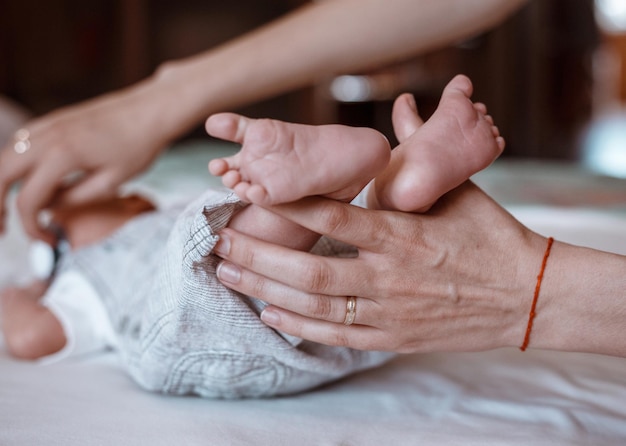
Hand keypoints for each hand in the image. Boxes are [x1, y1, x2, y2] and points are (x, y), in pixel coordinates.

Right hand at [0, 85, 170, 241]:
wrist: (151, 110)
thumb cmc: (138, 146)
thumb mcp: (111, 182)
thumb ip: (74, 199)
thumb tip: (47, 208)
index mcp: (61, 155)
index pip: (28, 200)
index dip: (31, 227)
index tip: (46, 241)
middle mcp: (46, 136)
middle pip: (0, 174)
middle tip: (1, 230)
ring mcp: (47, 124)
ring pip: (5, 156)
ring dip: (0, 183)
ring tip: (7, 210)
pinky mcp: (52, 120)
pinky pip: (20, 143)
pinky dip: (13, 164)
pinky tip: (25, 181)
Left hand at [214, 181, 548, 352]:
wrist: (528, 295)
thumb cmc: (492, 238)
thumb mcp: (460, 190)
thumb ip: (419, 153)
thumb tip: (403, 106)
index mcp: (406, 234)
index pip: (336, 217)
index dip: (289, 208)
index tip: (252, 196)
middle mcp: (392, 276)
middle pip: (312, 269)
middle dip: (260, 256)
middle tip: (221, 243)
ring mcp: (392, 311)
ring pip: (318, 305)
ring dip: (268, 290)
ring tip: (229, 274)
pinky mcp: (396, 337)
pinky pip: (339, 336)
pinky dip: (300, 326)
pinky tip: (269, 313)